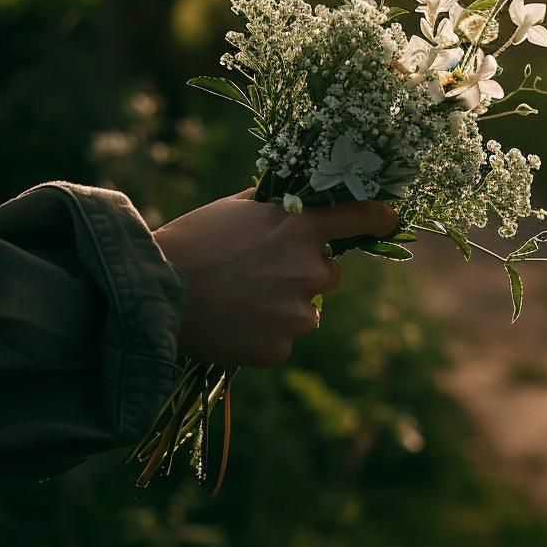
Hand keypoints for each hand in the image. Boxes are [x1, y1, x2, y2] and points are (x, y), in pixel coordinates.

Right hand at [154, 189, 396, 366]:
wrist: (155, 294)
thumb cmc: (192, 241)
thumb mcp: (235, 208)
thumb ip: (274, 206)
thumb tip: (296, 200)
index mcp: (300, 227)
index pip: (358, 217)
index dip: (380, 217)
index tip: (391, 219)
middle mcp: (309, 269)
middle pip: (328, 274)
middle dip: (303, 274)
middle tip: (259, 273)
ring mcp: (297, 313)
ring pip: (305, 311)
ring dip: (283, 307)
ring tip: (239, 301)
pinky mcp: (280, 347)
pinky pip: (282, 340)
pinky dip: (263, 335)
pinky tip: (233, 324)